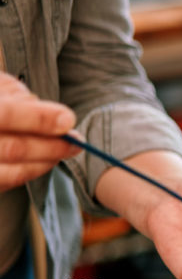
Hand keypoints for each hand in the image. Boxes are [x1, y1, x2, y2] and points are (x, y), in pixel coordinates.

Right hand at [0, 73, 79, 190]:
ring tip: (65, 151)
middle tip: (76, 141)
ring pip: (10, 173)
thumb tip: (51, 116)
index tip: (68, 120)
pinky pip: (4, 183)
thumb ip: (15, 95)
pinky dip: (27, 173)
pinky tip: (43, 161)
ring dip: (44, 163)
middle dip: (51, 146)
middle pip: (12, 149)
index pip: (4, 114)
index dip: (38, 118)